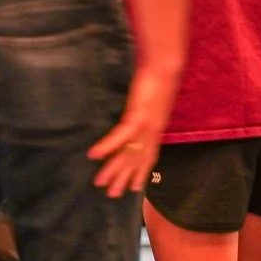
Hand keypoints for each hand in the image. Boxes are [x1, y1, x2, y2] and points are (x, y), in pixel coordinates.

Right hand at [88, 67, 178, 197]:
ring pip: (128, 154)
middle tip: (113, 195)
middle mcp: (152, 131)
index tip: (135, 188)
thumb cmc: (158, 76)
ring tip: (99, 184)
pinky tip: (93, 155)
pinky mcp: (138, 115)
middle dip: (125, 179)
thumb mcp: (152, 97)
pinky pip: (120, 136)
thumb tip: (136, 112)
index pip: (149, 156)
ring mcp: (146, 125)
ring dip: (113, 170)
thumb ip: (144, 108)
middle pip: (137, 161)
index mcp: (156, 127)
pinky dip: (107, 146)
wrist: (166, 65)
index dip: (142, 173)